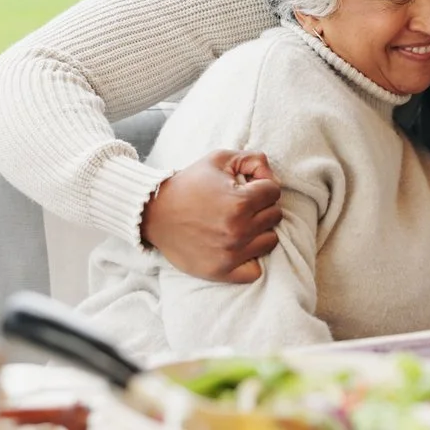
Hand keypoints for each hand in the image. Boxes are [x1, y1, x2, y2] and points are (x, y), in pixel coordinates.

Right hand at [140, 149, 282, 283]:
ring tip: (241, 224)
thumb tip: (271, 176)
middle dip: (261, 207)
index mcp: (240, 202)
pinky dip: (251, 259)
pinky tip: (239, 247)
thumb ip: (252, 159)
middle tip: (241, 206)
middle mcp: (238, 230)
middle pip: (274, 216)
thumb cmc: (189, 184)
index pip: (274, 192)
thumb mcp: (219, 159)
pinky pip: (255, 271)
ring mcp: (231, 253)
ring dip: (259, 231)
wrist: (154, 214)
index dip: (261, 186)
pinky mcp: (222, 271)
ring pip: (270, 241)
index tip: (246, 188)